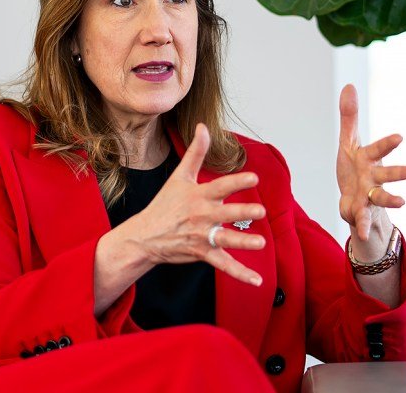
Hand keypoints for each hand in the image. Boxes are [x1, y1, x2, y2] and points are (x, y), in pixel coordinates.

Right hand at [122, 123, 266, 285]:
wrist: (146, 236)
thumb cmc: (165, 205)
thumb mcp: (179, 177)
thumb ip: (195, 152)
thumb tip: (203, 126)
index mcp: (198, 196)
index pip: (220, 186)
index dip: (236, 182)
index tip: (253, 179)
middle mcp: (201, 216)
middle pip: (224, 214)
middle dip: (242, 214)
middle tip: (260, 212)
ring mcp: (202, 236)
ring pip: (225, 240)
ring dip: (243, 243)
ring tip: (259, 244)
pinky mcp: (203, 253)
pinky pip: (224, 264)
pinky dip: (240, 274)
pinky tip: (257, 280)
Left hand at [336, 84, 405, 251]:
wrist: (354, 199)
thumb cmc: (355, 167)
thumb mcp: (348, 143)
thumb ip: (349, 117)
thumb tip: (349, 85)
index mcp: (369, 159)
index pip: (378, 149)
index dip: (387, 144)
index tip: (399, 137)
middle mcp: (373, 178)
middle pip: (389, 174)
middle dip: (402, 172)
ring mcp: (368, 196)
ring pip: (381, 197)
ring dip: (391, 199)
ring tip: (403, 202)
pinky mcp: (359, 212)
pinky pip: (361, 220)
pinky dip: (362, 227)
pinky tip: (362, 236)